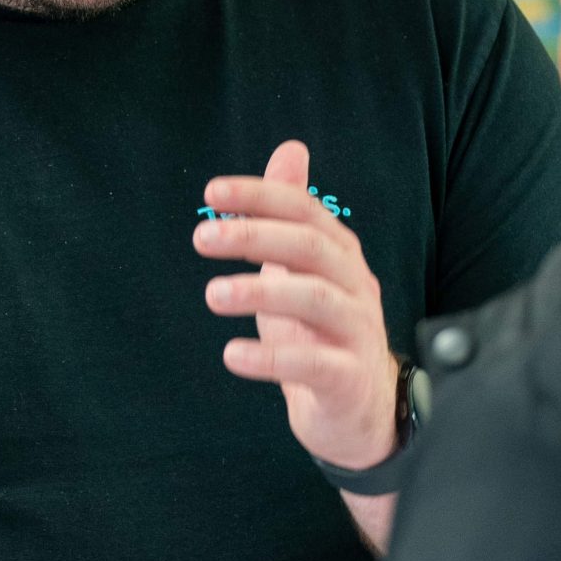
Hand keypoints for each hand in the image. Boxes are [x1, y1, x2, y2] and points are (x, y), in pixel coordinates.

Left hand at [194, 140, 397, 471]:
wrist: (360, 410)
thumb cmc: (321, 331)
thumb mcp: (302, 269)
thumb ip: (292, 214)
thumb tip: (290, 149)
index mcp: (339, 254)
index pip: (304, 211)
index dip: (261, 196)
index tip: (212, 192)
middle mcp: (354, 286)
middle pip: (312, 248)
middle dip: (256, 236)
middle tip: (201, 238)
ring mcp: (356, 332)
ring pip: (317, 300)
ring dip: (260, 292)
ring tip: (212, 294)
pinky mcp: (348, 380)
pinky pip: (315, 365)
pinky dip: (272, 359)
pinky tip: (232, 354)